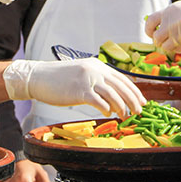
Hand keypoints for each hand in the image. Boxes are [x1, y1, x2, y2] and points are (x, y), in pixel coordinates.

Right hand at [3, 58, 145, 116]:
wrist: (39, 77)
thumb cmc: (59, 79)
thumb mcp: (82, 74)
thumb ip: (97, 80)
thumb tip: (112, 96)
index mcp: (98, 65)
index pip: (122, 78)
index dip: (134, 91)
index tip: (141, 100)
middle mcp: (95, 70)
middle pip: (121, 87)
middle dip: (133, 100)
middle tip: (139, 111)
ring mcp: (88, 80)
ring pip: (113, 95)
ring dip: (122, 108)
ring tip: (125, 116)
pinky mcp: (80, 91)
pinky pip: (100, 102)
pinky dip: (107, 109)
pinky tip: (108, 114)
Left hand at [144, 0, 180, 52]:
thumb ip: (172, 16)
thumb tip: (162, 25)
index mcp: (170, 10)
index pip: (150, 21)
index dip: (150, 30)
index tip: (153, 33)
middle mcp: (171, 20)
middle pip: (155, 36)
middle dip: (159, 41)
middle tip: (167, 41)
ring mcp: (178, 32)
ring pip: (164, 46)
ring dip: (169, 47)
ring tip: (179, 43)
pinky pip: (176, 50)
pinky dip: (178, 50)